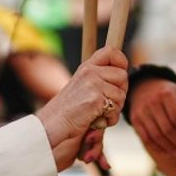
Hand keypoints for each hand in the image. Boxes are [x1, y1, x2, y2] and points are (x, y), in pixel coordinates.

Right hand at [36, 46, 128, 170]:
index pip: (112, 51)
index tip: (119, 75)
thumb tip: (123, 77)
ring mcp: (93, 84)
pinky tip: (99, 120)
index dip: (121, 61)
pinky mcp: (96, 98)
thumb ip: (99, 79)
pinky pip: (116, 107)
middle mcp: (90, 71)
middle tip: (108, 103)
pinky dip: (111, 118)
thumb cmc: (69, 111)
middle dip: (121, 92)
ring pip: (122, 94)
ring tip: (100, 114)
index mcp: (87, 67)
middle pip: (122, 76)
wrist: (53, 124)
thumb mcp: (82, 87)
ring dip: (115, 109)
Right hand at [128, 79, 175, 156]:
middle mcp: (151, 103)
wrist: (143, 87)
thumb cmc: (167, 92)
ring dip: (170, 147)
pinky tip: (168, 153)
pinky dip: (158, 148)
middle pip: (167, 128)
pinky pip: (146, 139)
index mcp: (165, 94)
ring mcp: (142, 113)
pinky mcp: (135, 121)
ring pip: (156, 136)